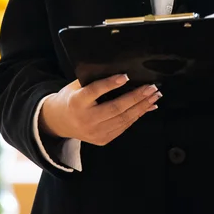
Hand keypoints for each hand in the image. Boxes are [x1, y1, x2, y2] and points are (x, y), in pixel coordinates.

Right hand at [38, 75, 160, 145]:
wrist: (59, 123)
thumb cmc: (71, 99)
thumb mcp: (76, 86)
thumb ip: (94, 80)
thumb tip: (121, 73)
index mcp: (77, 102)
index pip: (94, 91)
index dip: (110, 84)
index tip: (125, 76)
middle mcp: (86, 119)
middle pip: (115, 108)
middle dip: (136, 97)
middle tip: (151, 88)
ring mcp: (95, 132)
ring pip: (123, 119)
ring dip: (142, 107)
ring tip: (154, 96)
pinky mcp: (102, 139)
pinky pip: (123, 127)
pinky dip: (137, 116)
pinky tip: (147, 107)